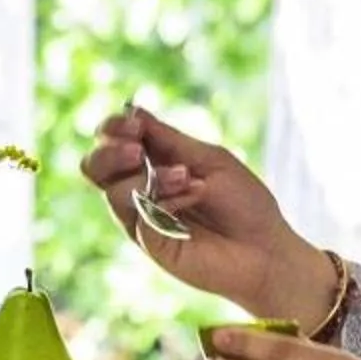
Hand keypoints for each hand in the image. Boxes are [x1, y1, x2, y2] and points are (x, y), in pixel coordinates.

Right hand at [78, 107, 333, 322]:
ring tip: (187, 177)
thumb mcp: (208, 159)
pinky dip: (166, 197)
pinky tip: (194, 195)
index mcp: (153, 166)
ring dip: (150, 176)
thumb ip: (169, 140)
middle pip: (93, 167)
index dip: (113, 128)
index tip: (133, 122)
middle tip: (137, 150)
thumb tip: (134, 111)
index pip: (112, 143)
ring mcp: (142, 219)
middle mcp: (140, 192)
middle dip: (110, 151)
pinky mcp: (150, 243)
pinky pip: (138, 214)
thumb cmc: (244, 203)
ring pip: (112, 190)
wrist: (267, 249)